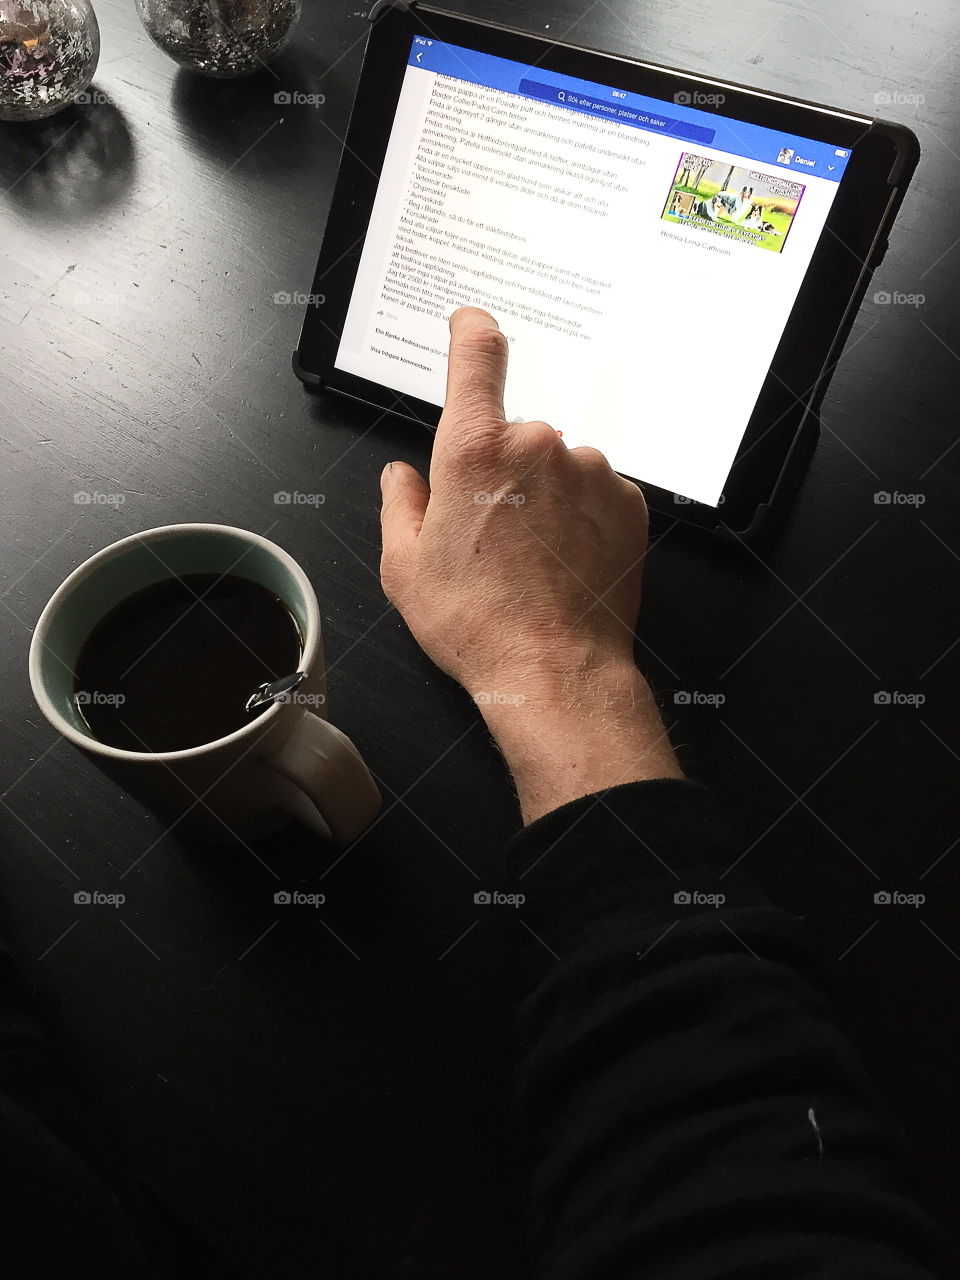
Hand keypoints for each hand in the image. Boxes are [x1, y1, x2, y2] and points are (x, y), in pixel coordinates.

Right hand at [379, 307, 681, 822]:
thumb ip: (401, 505)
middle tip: (491, 531)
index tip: (471, 325)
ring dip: (544, 495)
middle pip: (514, 433)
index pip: (477, 356)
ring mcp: (590, 471)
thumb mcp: (406, 567)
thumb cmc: (478, 623)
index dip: (471, 331)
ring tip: (531, 557)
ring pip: (558, 465)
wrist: (555, 669)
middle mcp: (538, 446)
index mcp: (474, 450)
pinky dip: (579, 515)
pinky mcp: (626, 500)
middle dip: (501, 471)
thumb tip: (403, 478)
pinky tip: (563, 559)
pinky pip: (594, 491)